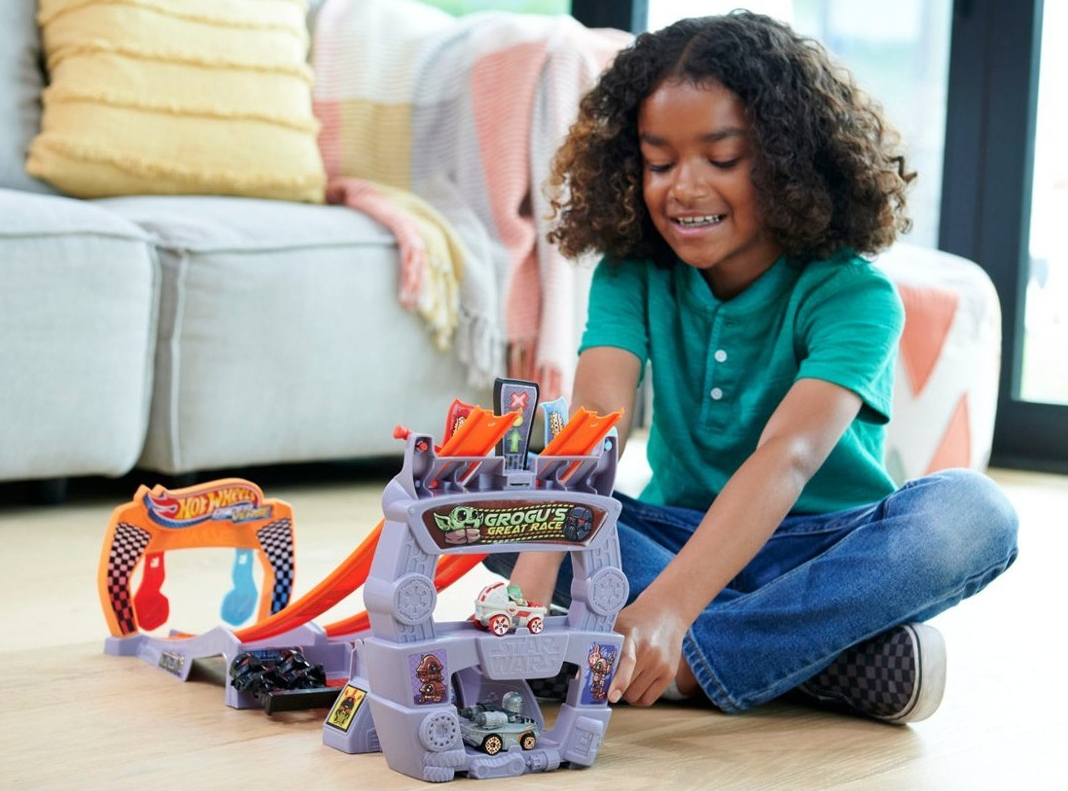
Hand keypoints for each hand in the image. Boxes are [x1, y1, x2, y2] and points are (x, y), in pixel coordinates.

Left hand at [608, 591, 688, 705]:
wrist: (666, 613)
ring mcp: (661, 664)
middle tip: (610, 676)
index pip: (628, 661)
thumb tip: (583, 669)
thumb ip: (603, 644)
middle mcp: (649, 651)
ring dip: (626, 692)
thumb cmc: (636, 621)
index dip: (619, 680)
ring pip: (635, 696)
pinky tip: (635, 683)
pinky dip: (638, 697)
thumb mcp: (618, 624)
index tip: (612, 696)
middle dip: (613, 686)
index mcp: (632, 636)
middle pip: (626, 686)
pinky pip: (647, 700)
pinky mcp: (669, 674)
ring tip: (626, 675)